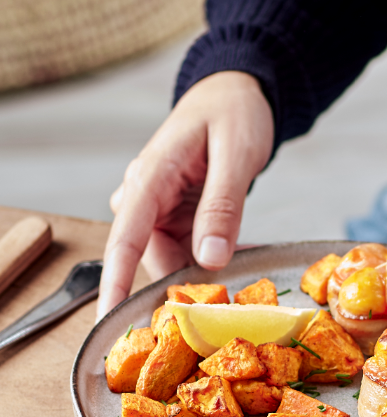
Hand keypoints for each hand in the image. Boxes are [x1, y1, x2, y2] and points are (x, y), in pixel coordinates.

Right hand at [96, 71, 273, 320]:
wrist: (236, 95)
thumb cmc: (233, 112)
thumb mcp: (236, 155)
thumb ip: (222, 206)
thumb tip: (209, 258)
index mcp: (150, 177)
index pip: (124, 237)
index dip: (116, 283)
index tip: (112, 321)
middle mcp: (146, 197)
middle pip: (153, 257)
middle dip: (186, 283)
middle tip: (228, 297)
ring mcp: (160, 210)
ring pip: (174, 259)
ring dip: (206, 271)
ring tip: (245, 263)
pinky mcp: (177, 218)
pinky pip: (190, 251)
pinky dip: (213, 258)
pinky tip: (240, 252)